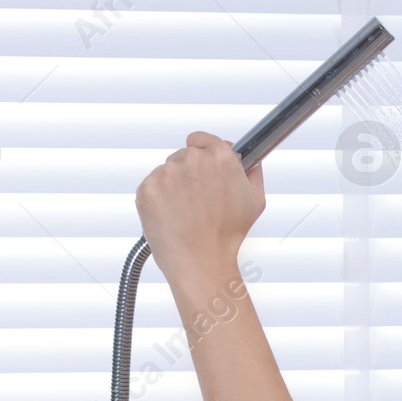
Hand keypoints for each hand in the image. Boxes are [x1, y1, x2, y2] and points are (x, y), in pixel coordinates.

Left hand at [135, 131, 265, 282]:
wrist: (200, 261)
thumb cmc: (227, 236)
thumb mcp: (255, 201)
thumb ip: (253, 172)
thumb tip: (248, 160)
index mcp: (220, 157)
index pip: (202, 139)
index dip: (204, 152)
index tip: (204, 165)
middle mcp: (191, 160)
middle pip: (184, 156)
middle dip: (190, 173)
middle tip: (198, 200)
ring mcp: (166, 173)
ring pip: (167, 172)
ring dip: (173, 187)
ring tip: (185, 212)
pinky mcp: (147, 188)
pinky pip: (151, 187)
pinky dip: (159, 199)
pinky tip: (172, 216)